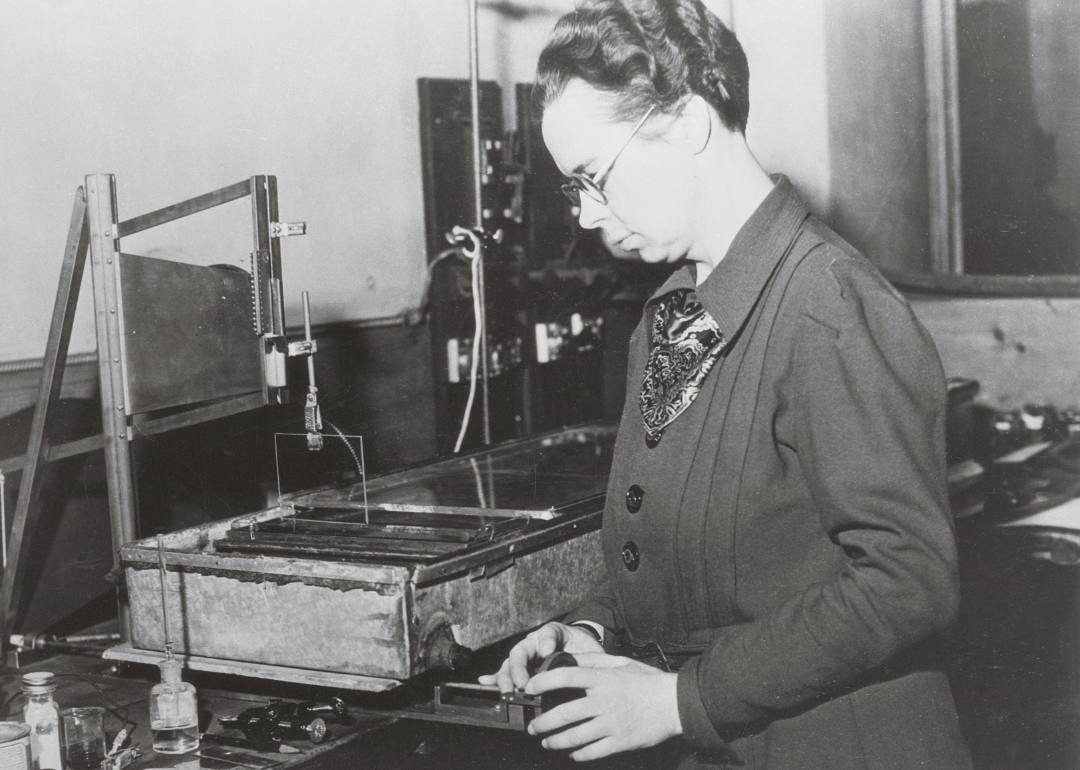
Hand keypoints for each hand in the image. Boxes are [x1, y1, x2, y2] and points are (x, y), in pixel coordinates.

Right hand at [478, 622, 603, 692]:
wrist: (582, 651)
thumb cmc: (584, 649)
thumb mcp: (587, 648)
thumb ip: (583, 652)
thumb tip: (567, 660)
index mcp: (550, 634)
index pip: (544, 634)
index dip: (544, 643)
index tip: (547, 653)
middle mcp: (534, 644)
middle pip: (520, 652)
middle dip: (519, 669)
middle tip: (522, 684)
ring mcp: (526, 657)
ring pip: (510, 664)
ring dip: (506, 677)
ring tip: (506, 690)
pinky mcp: (522, 670)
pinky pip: (506, 673)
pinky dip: (495, 678)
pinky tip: (486, 682)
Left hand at [525, 653, 682, 760]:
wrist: (675, 703)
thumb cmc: (648, 680)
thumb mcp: (621, 662)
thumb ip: (594, 660)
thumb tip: (570, 659)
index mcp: (603, 679)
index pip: (565, 677)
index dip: (543, 682)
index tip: (530, 687)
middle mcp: (604, 701)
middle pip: (564, 713)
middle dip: (542, 722)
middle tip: (532, 726)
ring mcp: (611, 724)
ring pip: (575, 736)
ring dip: (556, 740)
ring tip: (546, 741)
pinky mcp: (620, 742)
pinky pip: (593, 751)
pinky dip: (578, 753)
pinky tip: (572, 752)